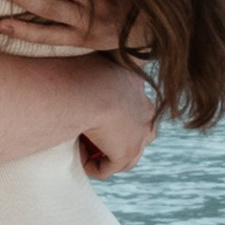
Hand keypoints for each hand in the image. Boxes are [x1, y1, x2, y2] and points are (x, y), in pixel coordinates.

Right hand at [76, 60, 157, 178]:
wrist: (90, 88)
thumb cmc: (83, 70)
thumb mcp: (91, 61)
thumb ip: (92, 68)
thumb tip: (81, 56)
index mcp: (138, 86)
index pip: (135, 106)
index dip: (116, 116)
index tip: (94, 116)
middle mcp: (146, 111)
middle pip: (139, 134)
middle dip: (118, 140)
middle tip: (93, 138)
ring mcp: (139, 135)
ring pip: (126, 157)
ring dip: (104, 157)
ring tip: (83, 151)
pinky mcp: (126, 153)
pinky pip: (107, 169)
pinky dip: (92, 167)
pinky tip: (78, 158)